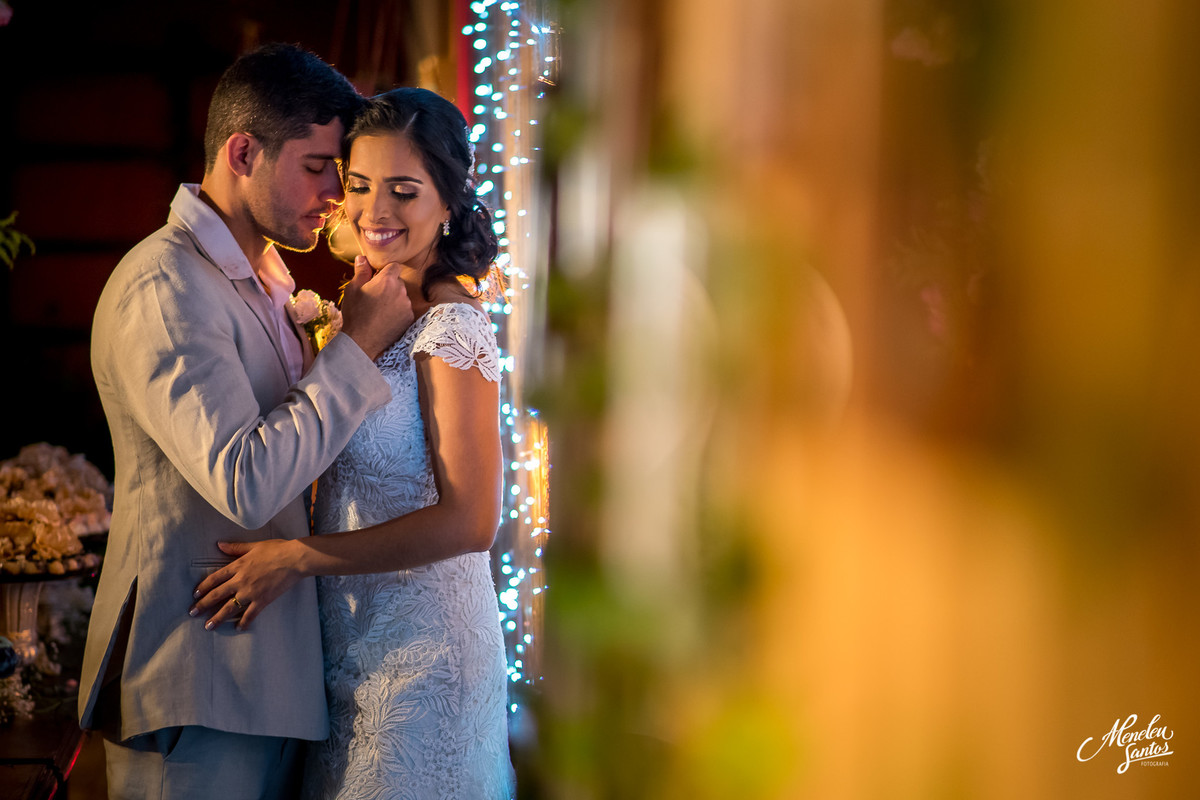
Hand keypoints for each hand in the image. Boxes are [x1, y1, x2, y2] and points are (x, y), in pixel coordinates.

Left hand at [189, 539, 304, 630]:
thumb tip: (219, 544)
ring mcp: (251, 592)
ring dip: (217, 618)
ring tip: (208, 626)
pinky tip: (238, 628)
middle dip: (203, 604)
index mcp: (238, 566)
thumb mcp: (254, 546)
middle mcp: (241, 581)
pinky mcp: (263, 600)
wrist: (294, 559)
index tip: (195, 594)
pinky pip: (250, 614)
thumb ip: (235, 548)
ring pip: (230, 607)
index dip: (203, 587)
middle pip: (217, 595)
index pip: (215, 578)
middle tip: (192, 613)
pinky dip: (244, 622)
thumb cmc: (276, 549)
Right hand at [339, 255, 413, 359]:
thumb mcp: (353, 289)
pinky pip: (405, 310)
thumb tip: (363, 257)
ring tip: (379, 310)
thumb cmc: (355, 313)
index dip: (386, 271)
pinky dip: (398, 312)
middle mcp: (401, 291)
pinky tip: (385, 319)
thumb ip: (361, 271)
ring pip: (402, 296)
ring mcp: (407, 306)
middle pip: (398, 282)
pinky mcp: (409, 319)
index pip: (394, 266)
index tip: (378, 278)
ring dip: (394, 299)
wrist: (362, 341)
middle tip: (375, 296)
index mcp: (387, 280)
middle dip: (389, 285)